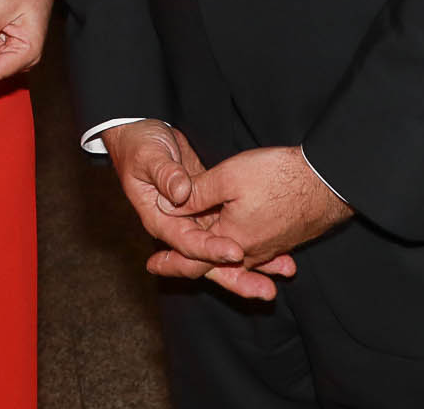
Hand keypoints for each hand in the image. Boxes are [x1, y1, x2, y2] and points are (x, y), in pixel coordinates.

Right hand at [99, 121, 293, 301]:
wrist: (139, 134)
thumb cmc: (139, 145)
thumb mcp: (148, 156)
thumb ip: (164, 174)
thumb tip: (180, 194)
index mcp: (159, 219)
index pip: (188, 242)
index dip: (211, 249)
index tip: (236, 251)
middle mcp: (178, 227)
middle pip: (208, 260)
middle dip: (237, 277)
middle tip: (266, 290)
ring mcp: (195, 220)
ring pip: (223, 249)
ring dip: (252, 264)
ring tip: (284, 272)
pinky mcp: (208, 210)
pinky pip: (231, 231)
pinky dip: (253, 242)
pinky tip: (278, 250)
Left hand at [168, 145, 352, 271]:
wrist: (327, 181)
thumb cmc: (277, 176)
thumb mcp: (228, 177)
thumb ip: (196, 195)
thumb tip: (169, 206)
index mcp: (230, 240)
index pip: (192, 260)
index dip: (170, 262)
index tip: (152, 265)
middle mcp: (250, 253)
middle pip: (213, 265)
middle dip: (188, 264)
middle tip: (164, 266)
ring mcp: (270, 249)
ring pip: (235, 260)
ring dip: (214, 260)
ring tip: (197, 257)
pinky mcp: (284, 240)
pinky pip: (256, 254)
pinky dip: (239, 253)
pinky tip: (238, 247)